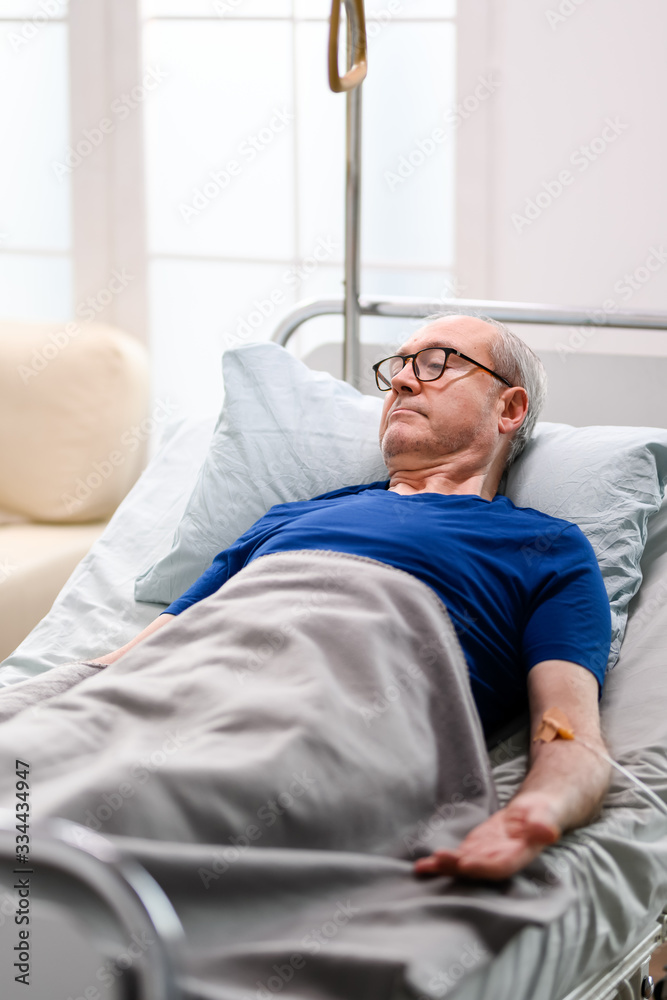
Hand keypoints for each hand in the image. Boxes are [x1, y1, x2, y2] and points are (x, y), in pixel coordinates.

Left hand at [414, 792, 560, 880]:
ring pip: (464, 867)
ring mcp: (486, 858)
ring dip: (445, 867)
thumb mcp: (546, 812)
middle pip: (478, 869)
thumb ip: (544, 823)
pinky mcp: (475, 852)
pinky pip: (457, 859)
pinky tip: (422, 866)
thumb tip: (548, 832)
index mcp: (520, 855)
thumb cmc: (543, 812)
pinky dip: (440, 863)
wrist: (534, 814)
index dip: (484, 867)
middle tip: (440, 859)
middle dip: (458, 867)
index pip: (501, 865)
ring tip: (425, 866)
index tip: (466, 864)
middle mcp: (501, 862)